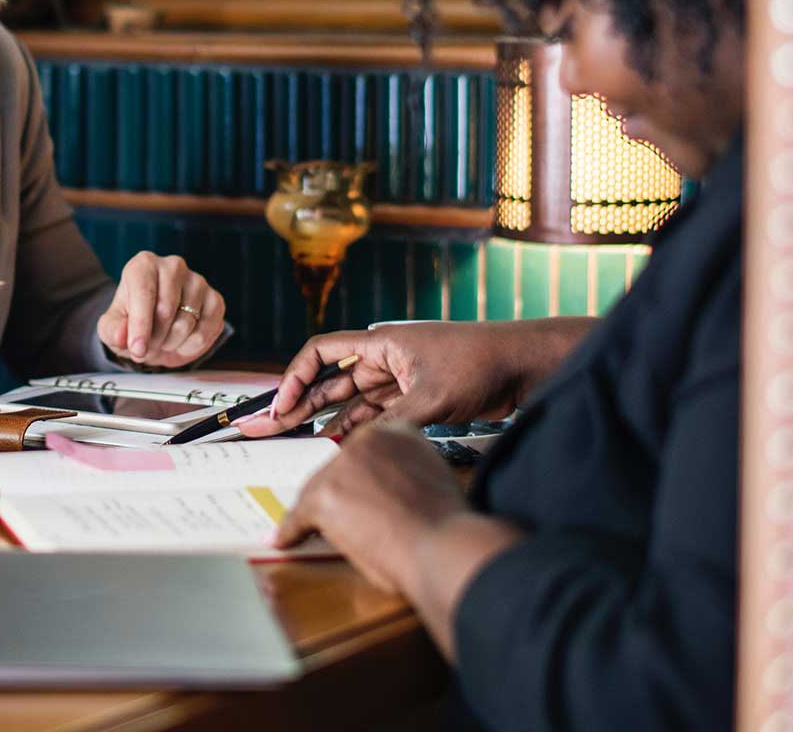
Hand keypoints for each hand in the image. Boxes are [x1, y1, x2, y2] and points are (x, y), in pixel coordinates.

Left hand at [96, 253, 225, 367]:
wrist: (155, 327)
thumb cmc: (131, 322)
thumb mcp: (112, 328)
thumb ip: (112, 331)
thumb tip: (122, 336)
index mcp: (143, 265)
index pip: (144, 292)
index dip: (140, 325)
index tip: (136, 349)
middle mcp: (173, 266)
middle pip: (166, 310)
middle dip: (154, 338)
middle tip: (146, 346)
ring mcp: (198, 282)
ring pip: (186, 324)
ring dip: (170, 343)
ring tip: (162, 340)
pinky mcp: (215, 300)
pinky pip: (205, 332)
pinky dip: (190, 347)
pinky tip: (180, 342)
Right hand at [235, 318, 590, 438]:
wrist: (524, 365)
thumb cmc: (480, 365)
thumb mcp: (433, 397)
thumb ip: (392, 423)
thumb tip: (357, 449)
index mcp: (381, 344)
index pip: (321, 352)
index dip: (294, 378)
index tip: (281, 407)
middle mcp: (384, 359)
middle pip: (329, 379)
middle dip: (298, 403)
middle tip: (268, 427)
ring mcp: (399, 379)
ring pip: (350, 399)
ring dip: (324, 418)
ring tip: (294, 439)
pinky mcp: (415, 397)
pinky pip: (374, 412)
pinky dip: (355, 426)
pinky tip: (336, 443)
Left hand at [269, 422, 524, 659]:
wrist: (443, 546)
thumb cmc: (445, 525)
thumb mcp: (432, 479)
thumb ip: (406, 474)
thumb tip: (385, 492)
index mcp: (397, 431)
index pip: (362, 452)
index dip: (358, 479)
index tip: (357, 494)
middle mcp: (366, 439)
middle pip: (335, 468)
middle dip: (338, 496)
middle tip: (346, 519)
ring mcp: (342, 466)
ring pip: (316, 491)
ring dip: (318, 515)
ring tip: (322, 532)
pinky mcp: (324, 495)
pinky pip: (299, 516)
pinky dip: (291, 531)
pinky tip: (284, 539)